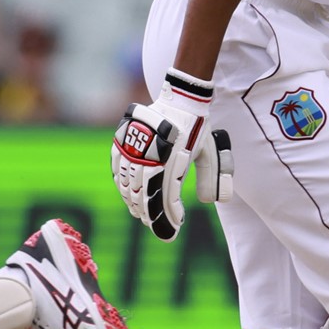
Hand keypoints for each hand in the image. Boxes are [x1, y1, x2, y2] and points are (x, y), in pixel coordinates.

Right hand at [111, 69, 232, 239]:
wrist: (181, 99)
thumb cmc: (197, 128)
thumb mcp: (209, 153)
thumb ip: (210, 177)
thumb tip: (209, 201)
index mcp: (175, 159)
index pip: (168, 196)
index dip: (168, 216)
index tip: (174, 228)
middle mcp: (153, 155)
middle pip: (145, 193)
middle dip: (148, 213)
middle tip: (152, 224)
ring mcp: (135, 146)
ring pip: (128, 182)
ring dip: (132, 201)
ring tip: (138, 212)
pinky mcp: (124, 139)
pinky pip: (117, 166)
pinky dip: (120, 182)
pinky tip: (125, 192)